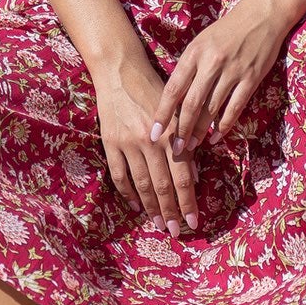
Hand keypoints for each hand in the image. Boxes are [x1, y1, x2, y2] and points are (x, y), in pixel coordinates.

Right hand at [93, 53, 201, 234]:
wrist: (121, 71)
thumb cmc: (155, 89)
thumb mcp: (177, 112)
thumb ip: (186, 142)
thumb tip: (194, 176)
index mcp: (170, 136)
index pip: (182, 177)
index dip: (188, 202)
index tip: (194, 222)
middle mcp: (150, 143)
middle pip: (162, 186)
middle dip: (171, 212)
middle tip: (177, 232)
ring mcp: (128, 145)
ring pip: (142, 185)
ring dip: (151, 209)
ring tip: (160, 225)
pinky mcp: (110, 143)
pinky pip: (119, 175)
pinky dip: (128, 192)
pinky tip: (136, 205)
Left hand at [148, 0, 288, 162]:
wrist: (262, 15)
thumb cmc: (227, 30)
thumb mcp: (201, 42)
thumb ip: (189, 67)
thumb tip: (174, 99)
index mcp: (194, 52)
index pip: (173, 88)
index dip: (162, 113)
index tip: (154, 133)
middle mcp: (211, 62)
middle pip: (191, 104)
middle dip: (181, 130)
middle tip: (174, 150)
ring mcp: (232, 71)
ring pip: (212, 109)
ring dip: (200, 131)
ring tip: (191, 146)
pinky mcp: (251, 78)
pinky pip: (235, 107)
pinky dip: (224, 125)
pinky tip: (216, 137)